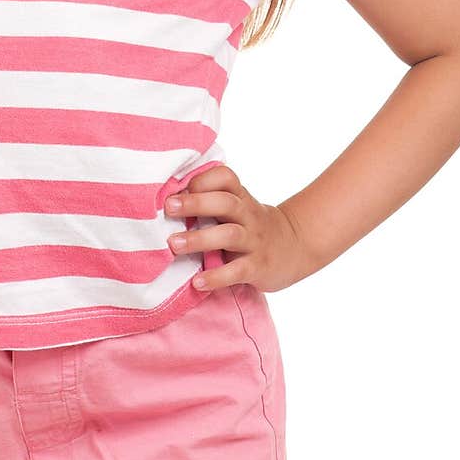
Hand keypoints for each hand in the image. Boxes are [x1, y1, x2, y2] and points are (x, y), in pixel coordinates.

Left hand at [164, 164, 309, 292]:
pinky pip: (238, 271)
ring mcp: (255, 241)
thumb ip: (210, 201)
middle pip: (225, 202)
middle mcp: (248, 215)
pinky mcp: (258, 267)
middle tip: (168, 208)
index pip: (225, 178)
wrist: (294, 247)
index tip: (176, 190)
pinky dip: (217, 276)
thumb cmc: (250, 225)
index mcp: (240, 197)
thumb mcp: (237, 207)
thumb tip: (164, 200)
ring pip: (229, 235)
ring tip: (174, 245)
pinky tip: (197, 282)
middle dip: (195, 203)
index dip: (202, 180)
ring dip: (199, 239)